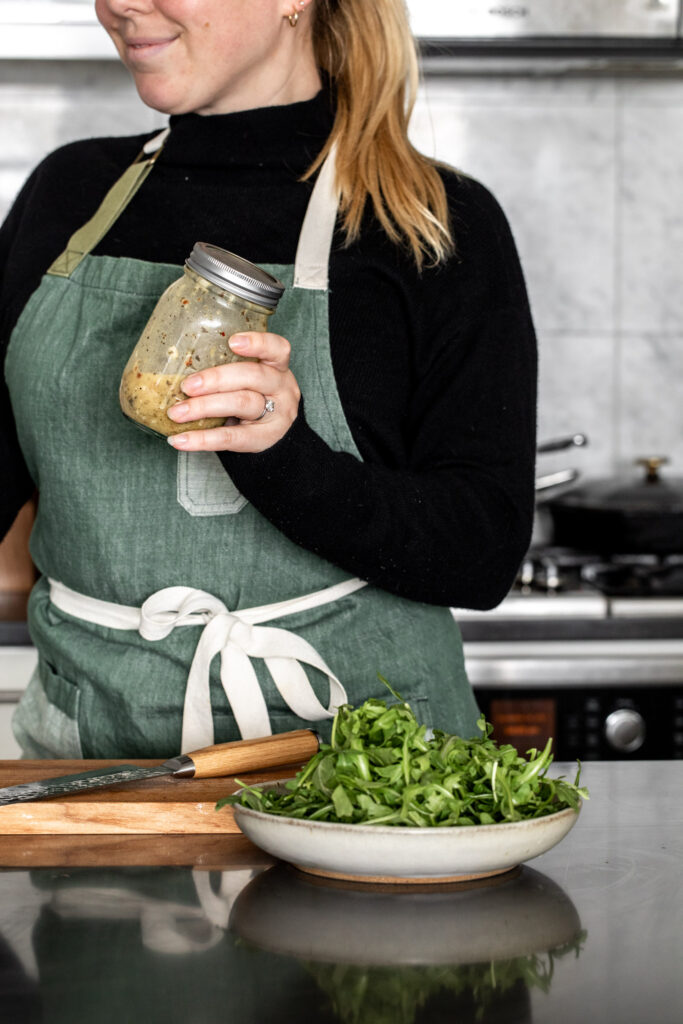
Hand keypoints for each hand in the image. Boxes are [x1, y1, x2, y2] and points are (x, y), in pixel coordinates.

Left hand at [166, 332, 300, 452]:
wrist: (276, 436)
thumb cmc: (255, 398)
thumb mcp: (251, 380)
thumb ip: (227, 370)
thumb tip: (176, 369)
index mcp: (277, 367)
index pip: (278, 349)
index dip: (257, 343)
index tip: (232, 342)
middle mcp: (281, 388)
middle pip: (253, 376)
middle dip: (216, 379)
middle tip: (187, 386)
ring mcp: (275, 415)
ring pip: (241, 404)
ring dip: (203, 407)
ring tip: (177, 413)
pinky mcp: (262, 440)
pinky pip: (230, 437)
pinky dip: (202, 439)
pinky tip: (180, 440)